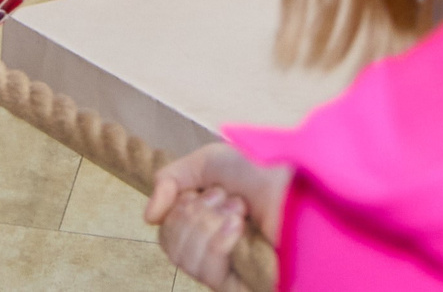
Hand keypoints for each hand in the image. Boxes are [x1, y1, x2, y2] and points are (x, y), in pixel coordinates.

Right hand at [145, 144, 289, 286]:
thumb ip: (169, 180)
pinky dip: (218, 241)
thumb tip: (148, 218)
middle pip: (170, 246)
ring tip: (238, 211)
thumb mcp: (207, 163)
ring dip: (208, 224)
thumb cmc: (261, 172)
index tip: (200, 192)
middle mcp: (213, 249)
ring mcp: (228, 270)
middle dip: (193, 214)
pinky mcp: (240, 285)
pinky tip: (239, 227)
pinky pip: (207, 271)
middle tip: (225, 198)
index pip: (166, 233)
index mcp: (204, 223)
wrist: (293, 186)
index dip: (176, 211)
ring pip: (184, 259)